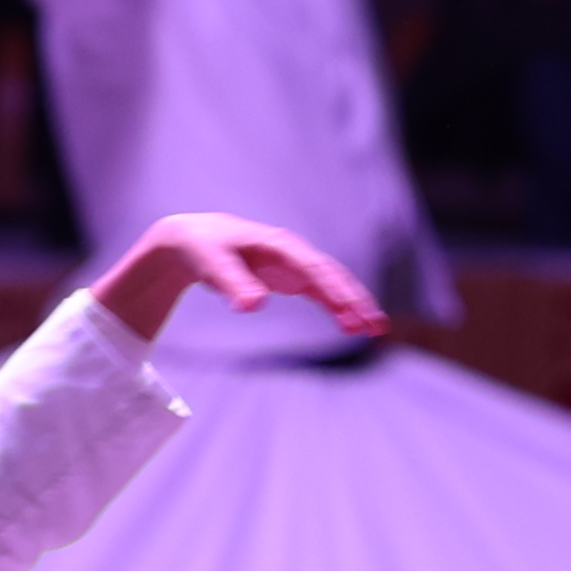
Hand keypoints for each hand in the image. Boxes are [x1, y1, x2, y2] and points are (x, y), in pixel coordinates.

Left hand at [90, 211, 382, 342]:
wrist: (195, 240)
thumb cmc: (203, 248)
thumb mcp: (213, 264)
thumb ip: (234, 284)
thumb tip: (255, 305)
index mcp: (279, 244)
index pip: (313, 268)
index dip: (333, 289)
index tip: (351, 310)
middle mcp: (294, 252)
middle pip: (332, 275)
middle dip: (355, 298)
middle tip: (375, 325)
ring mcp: (295, 265)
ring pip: (332, 285)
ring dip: (353, 305)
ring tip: (374, 330)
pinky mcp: (292, 277)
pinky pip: (322, 293)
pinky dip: (337, 308)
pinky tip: (351, 327)